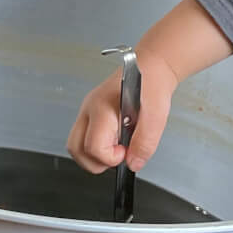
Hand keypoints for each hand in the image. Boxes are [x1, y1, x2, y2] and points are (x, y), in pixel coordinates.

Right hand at [68, 48, 184, 173]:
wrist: (150, 69)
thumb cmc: (152, 85)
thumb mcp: (156, 116)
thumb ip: (145, 143)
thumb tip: (133, 164)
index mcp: (102, 108)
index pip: (93, 146)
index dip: (110, 158)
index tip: (126, 153)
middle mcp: (89, 109)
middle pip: (75, 148)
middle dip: (96, 162)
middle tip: (118, 156)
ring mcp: (87, 112)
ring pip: (76, 145)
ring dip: (95, 156)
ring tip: (117, 149)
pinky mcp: (91, 115)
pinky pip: (85, 138)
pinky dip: (97, 148)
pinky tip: (115, 141)